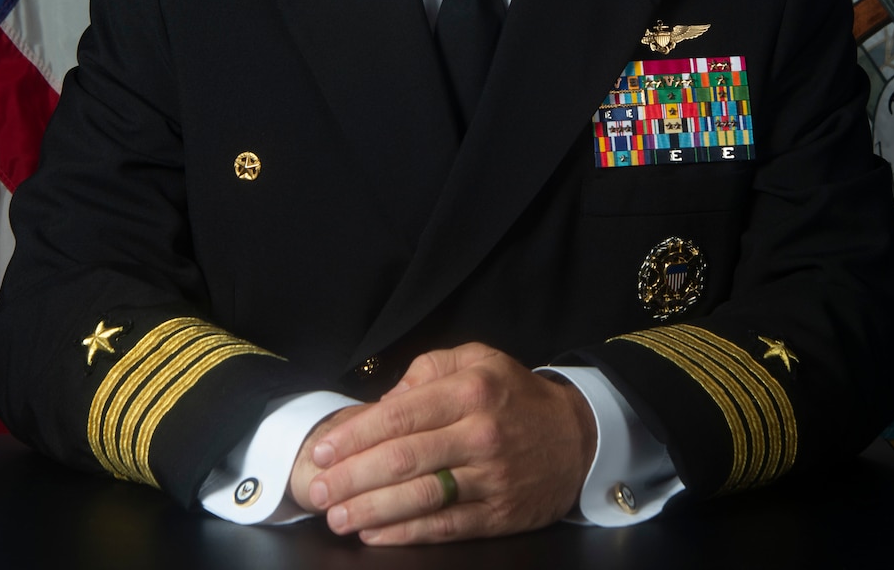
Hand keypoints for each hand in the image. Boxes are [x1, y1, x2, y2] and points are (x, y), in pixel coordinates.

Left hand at [292, 342, 596, 543]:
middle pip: (403, 458)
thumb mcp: (477, 360)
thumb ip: (426, 371)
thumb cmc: (514, 395)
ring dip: (371, 510)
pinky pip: (445, 526)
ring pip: (420, 497)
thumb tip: (383, 402)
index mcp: (471, 390)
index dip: (356, 435)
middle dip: (352, 477)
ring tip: (337, 516)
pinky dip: (405, 533)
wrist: (575, 437)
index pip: (401, 414)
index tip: (325, 450)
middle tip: (318, 489)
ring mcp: (491, 477)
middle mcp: (480, 433)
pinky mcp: (499, 514)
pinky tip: (375, 534)